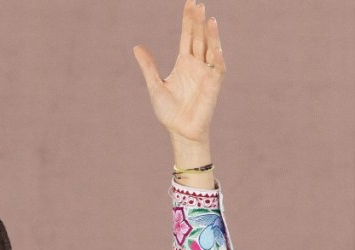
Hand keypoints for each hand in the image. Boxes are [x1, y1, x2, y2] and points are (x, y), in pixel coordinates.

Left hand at [133, 0, 225, 168]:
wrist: (179, 131)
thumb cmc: (169, 111)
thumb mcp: (154, 86)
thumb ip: (148, 66)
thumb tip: (136, 47)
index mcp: (183, 62)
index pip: (187, 36)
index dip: (188, 20)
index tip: (190, 2)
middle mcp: (197, 64)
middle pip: (199, 38)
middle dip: (199, 22)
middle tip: (198, 5)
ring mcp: (207, 73)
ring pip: (211, 49)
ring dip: (211, 35)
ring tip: (210, 20)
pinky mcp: (214, 84)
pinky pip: (218, 68)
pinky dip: (217, 57)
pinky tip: (215, 47)